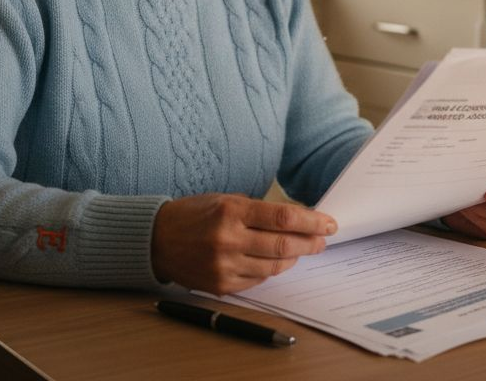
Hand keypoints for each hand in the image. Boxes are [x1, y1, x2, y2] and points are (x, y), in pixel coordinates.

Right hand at [151, 193, 336, 294]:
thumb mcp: (224, 200)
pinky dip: (270, 271)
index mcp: (231, 211)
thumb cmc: (194, 215)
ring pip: (274, 267)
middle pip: (284, 245)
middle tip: (322, 240)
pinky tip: (274, 262)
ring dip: (293, 259)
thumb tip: (298, 220)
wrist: (156, 240)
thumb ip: (258, 211)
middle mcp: (228, 239)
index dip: (312, 221)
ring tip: (301, 250)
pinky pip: (258, 281)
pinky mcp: (221, 286)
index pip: (283, 218)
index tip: (329, 223)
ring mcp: (224, 266)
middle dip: (310, 243)